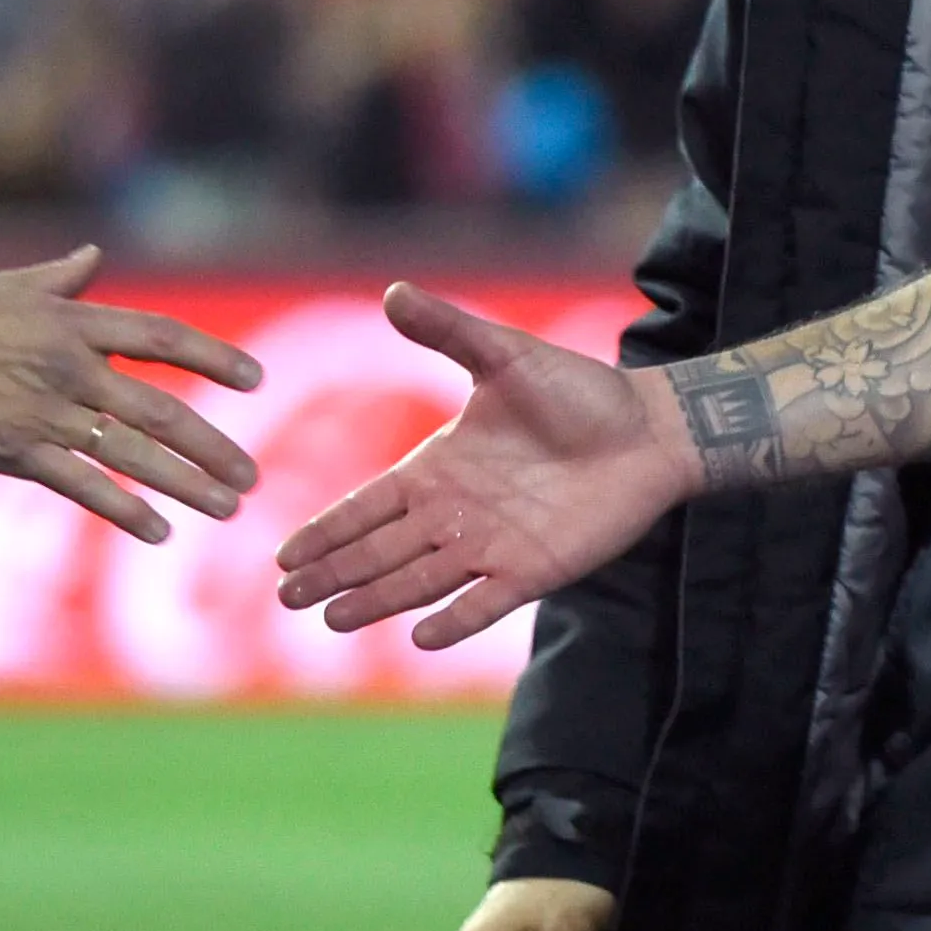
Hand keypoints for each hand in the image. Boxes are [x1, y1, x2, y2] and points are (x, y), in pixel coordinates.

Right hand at [0, 245, 266, 541]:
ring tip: (227, 508)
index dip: (212, 357)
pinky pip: (82, 486)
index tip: (255, 379)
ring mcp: (46, 412)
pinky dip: (123, 511)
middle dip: (210, 445)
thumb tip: (94, 255)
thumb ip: (61, 277)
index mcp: (71, 321)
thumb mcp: (6, 286)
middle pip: (158, 408)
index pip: (159, 337)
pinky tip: (159, 533)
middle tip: (250, 476)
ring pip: (131, 453)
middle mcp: (69, 367)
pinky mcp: (19, 452)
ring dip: (185, 483)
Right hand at [274, 284, 693, 649]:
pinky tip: (419, 639)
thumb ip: (447, 332)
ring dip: (376, 600)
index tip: (283, 555)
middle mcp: (455, 515)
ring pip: (418, 581)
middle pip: (380, 552)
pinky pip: (485, 604)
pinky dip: (453, 621)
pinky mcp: (533, 571)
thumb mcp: (504, 355)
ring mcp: (491, 547)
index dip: (327, 530)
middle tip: (285, 599)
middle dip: (334, 574)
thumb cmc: (578, 391)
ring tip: (333, 620)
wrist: (647, 428)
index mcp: (438, 468)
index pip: (366, 506)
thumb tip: (393, 292)